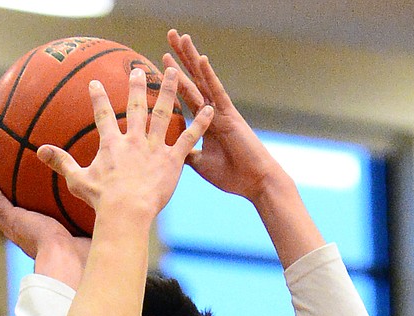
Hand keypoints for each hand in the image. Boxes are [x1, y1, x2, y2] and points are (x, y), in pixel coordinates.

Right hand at [0, 167, 92, 289]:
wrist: (68, 261)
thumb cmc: (82, 256)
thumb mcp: (87, 233)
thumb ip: (93, 221)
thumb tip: (112, 209)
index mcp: (38, 238)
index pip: (26, 222)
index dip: (18, 210)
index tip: (15, 199)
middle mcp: (23, 233)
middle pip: (5, 213)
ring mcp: (15, 227)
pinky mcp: (13, 220)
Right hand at [36, 66, 211, 221]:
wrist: (126, 212)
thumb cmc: (101, 200)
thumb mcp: (76, 180)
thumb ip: (60, 162)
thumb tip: (39, 151)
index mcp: (112, 145)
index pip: (103, 116)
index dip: (98, 98)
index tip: (96, 83)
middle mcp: (133, 140)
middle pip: (136, 107)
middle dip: (137, 86)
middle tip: (139, 70)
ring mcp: (154, 148)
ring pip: (163, 114)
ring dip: (169, 92)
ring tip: (174, 74)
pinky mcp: (172, 160)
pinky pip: (188, 138)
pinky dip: (200, 123)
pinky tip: (210, 108)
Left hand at [162, 29, 281, 201]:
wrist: (254, 182)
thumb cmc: (231, 174)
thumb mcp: (199, 163)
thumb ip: (185, 152)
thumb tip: (168, 151)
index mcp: (204, 121)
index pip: (185, 93)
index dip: (173, 77)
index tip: (159, 59)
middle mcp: (212, 110)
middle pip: (192, 78)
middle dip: (181, 58)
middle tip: (170, 34)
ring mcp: (220, 110)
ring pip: (202, 79)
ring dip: (191, 58)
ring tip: (181, 37)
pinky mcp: (229, 115)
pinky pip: (216, 91)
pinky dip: (208, 76)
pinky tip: (200, 60)